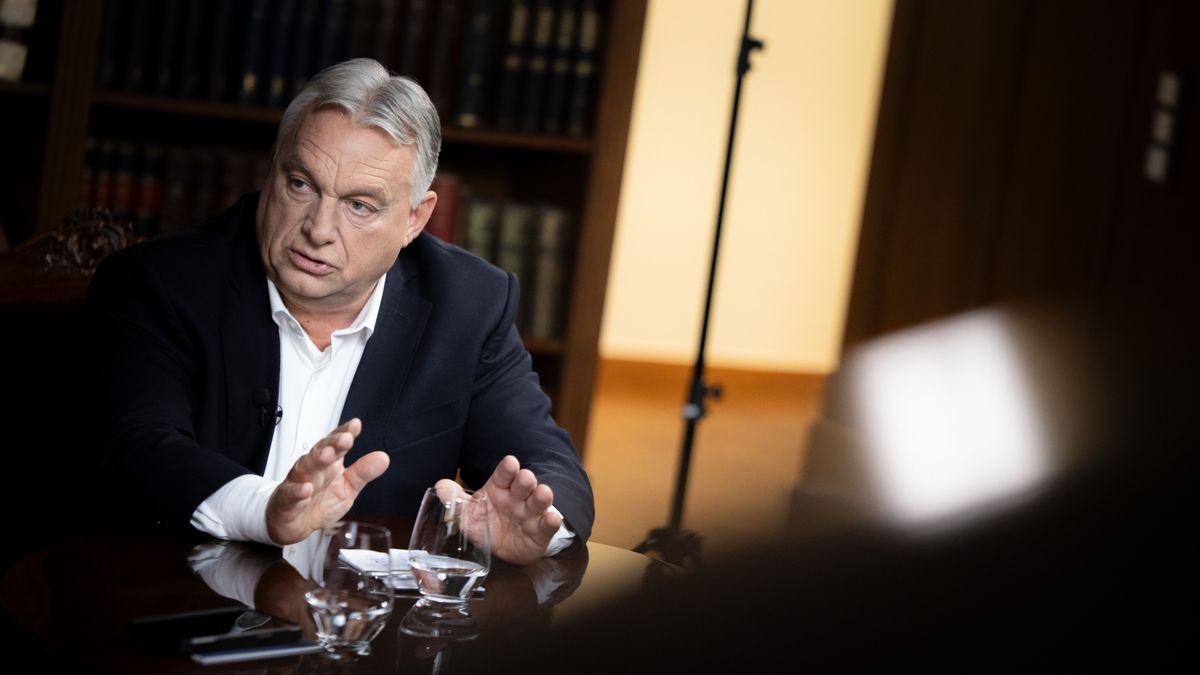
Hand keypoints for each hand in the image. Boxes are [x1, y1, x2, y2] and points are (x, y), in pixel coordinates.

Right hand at [265, 418, 389, 544]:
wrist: (295, 524)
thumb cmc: (320, 502)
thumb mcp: (347, 488)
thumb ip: (363, 473)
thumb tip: (383, 458)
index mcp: (328, 463)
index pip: (336, 444)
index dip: (344, 433)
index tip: (355, 426)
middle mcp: (312, 469)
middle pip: (320, 452)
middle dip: (332, 444)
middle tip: (345, 438)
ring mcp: (297, 483)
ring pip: (304, 469)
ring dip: (315, 461)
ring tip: (327, 455)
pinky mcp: (286, 502)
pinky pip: (290, 495)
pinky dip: (297, 492)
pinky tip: (306, 489)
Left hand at [457, 455, 561, 564]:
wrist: (504, 550)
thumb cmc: (487, 525)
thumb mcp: (467, 514)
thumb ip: (455, 500)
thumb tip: (440, 486)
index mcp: (500, 488)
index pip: (504, 474)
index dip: (508, 468)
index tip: (510, 463)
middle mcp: (517, 498)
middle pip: (524, 484)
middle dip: (525, 480)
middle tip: (525, 478)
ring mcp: (531, 514)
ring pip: (538, 502)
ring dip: (542, 497)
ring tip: (543, 493)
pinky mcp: (540, 532)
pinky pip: (547, 526)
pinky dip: (551, 522)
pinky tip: (551, 519)